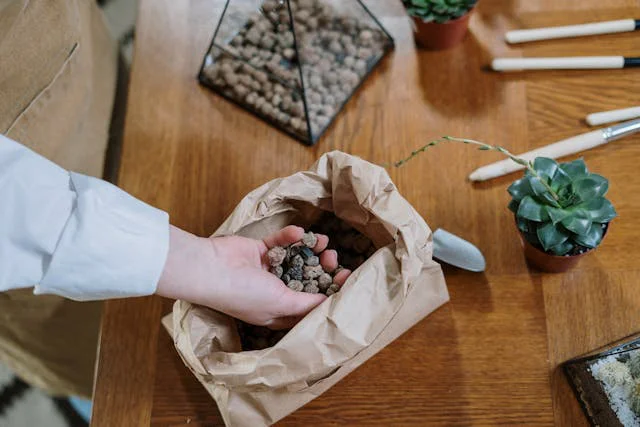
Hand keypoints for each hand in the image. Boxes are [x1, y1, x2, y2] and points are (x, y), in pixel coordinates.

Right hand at [156, 225, 350, 328]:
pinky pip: (280, 242)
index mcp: (278, 312)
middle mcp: (273, 292)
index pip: (309, 305)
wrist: (211, 269)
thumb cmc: (244, 293)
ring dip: (311, 250)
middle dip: (322, 269)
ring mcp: (266, 270)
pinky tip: (299, 232)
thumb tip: (329, 303)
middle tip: (333, 258)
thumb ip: (306, 303)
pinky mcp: (259, 250)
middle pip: (305, 279)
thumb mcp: (281, 303)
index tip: (344, 279)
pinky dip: (290, 237)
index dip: (328, 293)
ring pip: (296, 259)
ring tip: (323, 242)